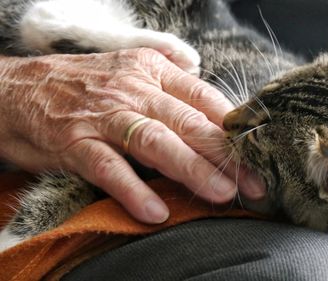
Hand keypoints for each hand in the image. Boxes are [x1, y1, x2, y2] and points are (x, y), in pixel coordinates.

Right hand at [0, 48, 264, 223]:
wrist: (19, 89)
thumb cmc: (87, 87)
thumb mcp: (134, 74)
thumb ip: (174, 89)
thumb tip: (216, 113)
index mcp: (154, 71)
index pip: (205, 98)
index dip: (234, 129)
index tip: (258, 156)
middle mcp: (133, 90)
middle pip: (188, 122)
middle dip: (224, 155)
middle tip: (254, 183)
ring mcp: (104, 115)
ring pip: (155, 141)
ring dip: (191, 169)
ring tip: (221, 193)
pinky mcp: (74, 142)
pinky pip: (108, 168)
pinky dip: (133, 190)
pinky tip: (156, 211)